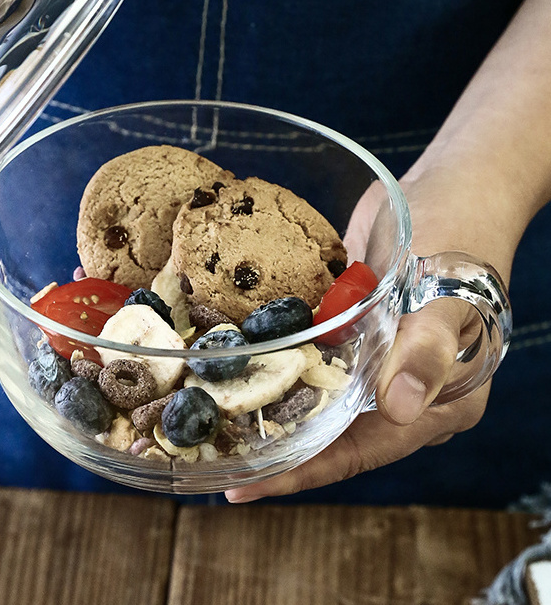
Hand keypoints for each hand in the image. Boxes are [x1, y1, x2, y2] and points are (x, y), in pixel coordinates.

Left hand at [225, 163, 513, 502]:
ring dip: (265, 403)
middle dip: (269, 446)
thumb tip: (398, 411)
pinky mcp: (346, 325)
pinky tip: (230, 360)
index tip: (244, 485)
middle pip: (325, 432)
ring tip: (206, 415)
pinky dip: (273, 358)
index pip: (355, 453)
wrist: (449, 185)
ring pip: (310, 392)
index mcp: (431, 402)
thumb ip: (428, 353)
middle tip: (207, 455)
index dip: (298, 472)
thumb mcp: (449, 299)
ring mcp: (368, 355)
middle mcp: (395, 388)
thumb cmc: (463, 239)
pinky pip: (306, 350)